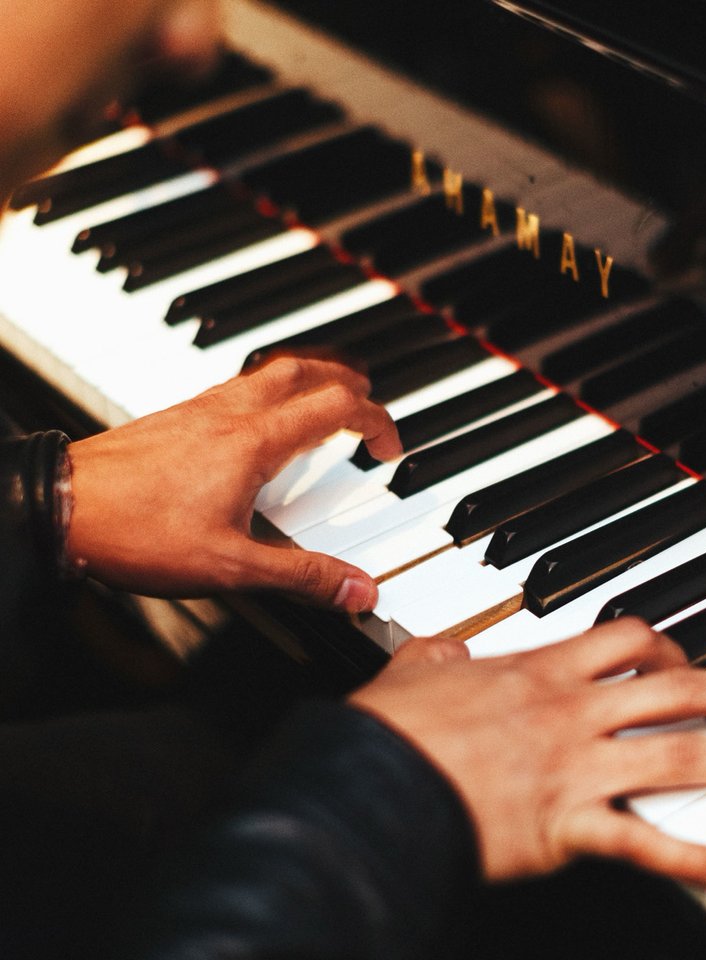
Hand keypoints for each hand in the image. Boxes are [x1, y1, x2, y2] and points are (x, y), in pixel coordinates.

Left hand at [66, 356, 400, 610]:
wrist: (61, 508)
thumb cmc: (137, 532)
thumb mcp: (232, 566)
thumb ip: (302, 576)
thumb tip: (359, 589)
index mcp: (255, 441)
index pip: (336, 407)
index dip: (375, 420)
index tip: (388, 447)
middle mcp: (231, 413)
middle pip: (305, 369)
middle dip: (347, 380)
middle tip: (368, 400)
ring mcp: (201, 410)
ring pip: (269, 371)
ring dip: (308, 377)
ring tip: (324, 399)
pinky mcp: (177, 417)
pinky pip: (238, 385)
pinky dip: (270, 389)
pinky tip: (259, 422)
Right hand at [350, 619, 705, 886]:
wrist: (371, 787)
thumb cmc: (392, 730)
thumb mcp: (414, 669)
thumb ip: (440, 653)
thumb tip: (447, 649)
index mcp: (542, 671)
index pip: (629, 639)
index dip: (673, 645)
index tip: (692, 659)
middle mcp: (573, 713)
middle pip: (682, 690)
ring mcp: (576, 769)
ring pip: (683, 758)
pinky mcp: (566, 828)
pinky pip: (644, 845)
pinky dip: (692, 861)